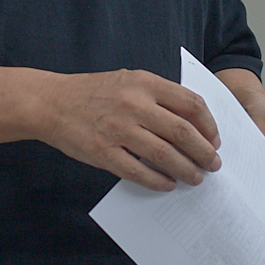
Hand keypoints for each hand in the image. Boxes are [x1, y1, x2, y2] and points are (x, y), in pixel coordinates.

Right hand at [44, 69, 221, 190]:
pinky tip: (168, 185)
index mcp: (144, 82)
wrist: (51, 102)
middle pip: (183, 132)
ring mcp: (118, 129)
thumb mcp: (129, 80)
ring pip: (165, 155)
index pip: (191, 103)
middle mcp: (134, 104)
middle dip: (204, 151)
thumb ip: (158, 96)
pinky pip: (139, 172)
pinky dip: (158, 181)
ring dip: (187, 169)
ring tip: (195, 177)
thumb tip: (193, 125)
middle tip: (213, 163)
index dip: (209, 124)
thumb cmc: (93, 92)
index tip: (214, 139)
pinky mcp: (103, 152)